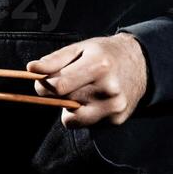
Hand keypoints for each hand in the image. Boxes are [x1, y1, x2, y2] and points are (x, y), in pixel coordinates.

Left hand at [28, 33, 147, 127]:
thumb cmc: (104, 54)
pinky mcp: (116, 120)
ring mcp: (114, 107)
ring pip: (72, 120)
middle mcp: (109, 89)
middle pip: (64, 102)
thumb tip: (31, 69)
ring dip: (69, 108)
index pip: (58, 86)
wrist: (141, 64)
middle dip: (57, 95)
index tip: (43, 81)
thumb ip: (54, 60)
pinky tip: (95, 100)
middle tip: (66, 84)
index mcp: (99, 66)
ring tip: (82, 92)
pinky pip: (85, 124)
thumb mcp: (80, 48)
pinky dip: (84, 114)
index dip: (44, 86)